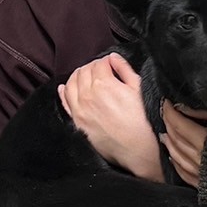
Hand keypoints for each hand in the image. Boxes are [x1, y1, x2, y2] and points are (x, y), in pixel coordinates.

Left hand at [58, 53, 162, 180]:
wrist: (137, 149)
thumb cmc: (142, 120)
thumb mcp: (139, 89)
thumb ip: (124, 69)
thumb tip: (113, 58)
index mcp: (104, 84)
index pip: (99, 63)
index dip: (105, 61)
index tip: (110, 65)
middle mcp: (87, 95)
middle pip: (83, 71)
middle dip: (92, 67)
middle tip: (100, 70)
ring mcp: (79, 109)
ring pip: (71, 83)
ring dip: (78, 76)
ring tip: (86, 77)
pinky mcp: (77, 122)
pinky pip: (64, 102)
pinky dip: (63, 91)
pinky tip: (65, 87)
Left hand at [160, 102, 206, 187]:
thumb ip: (204, 113)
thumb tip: (182, 107)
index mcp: (206, 140)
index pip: (179, 123)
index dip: (169, 111)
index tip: (165, 102)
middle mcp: (199, 158)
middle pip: (176, 138)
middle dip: (168, 124)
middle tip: (164, 113)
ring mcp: (200, 172)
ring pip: (176, 156)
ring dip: (169, 143)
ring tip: (164, 134)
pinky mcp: (205, 184)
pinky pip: (183, 173)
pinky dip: (175, 163)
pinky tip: (172, 158)